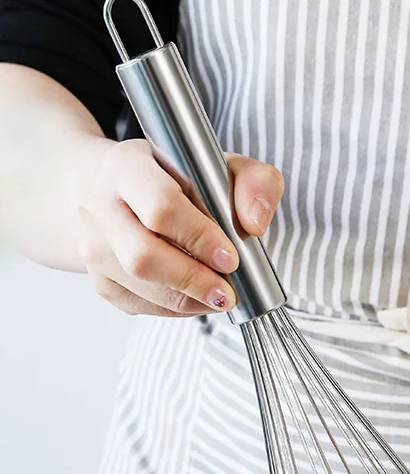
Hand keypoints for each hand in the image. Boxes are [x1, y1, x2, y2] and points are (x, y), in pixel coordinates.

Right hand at [73, 137, 283, 316]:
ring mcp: (91, 242)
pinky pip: (137, 304)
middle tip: (228, 291)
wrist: (114, 186)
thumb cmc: (173, 176)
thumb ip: (253, 183)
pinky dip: (174, 308)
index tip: (230, 258)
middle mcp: (98, 202)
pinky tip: (196, 297)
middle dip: (194, 280)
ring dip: (188, 299)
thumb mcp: (220, 165)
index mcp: (128, 164)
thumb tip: (255, 224)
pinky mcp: (97, 276)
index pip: (161, 207)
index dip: (200, 238)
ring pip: (139, 284)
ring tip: (219, 295)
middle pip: (142, 255)